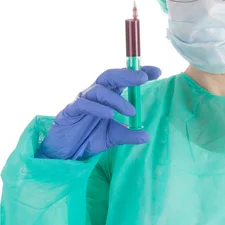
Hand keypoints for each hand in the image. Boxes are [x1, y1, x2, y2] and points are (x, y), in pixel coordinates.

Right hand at [35, 66, 161, 159]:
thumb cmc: (89, 138)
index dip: (138, 72)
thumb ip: (129, 135)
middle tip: (143, 78)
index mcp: (107, 96)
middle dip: (128, 75)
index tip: (157, 71)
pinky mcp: (71, 110)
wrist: (66, 152)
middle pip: (111, 76)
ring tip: (131, 112)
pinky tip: (110, 115)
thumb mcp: (113, 138)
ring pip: (99, 90)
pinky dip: (98, 108)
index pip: (123, 78)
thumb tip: (146, 136)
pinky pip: (84, 104)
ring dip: (116, 99)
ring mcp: (82, 100)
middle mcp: (95, 94)